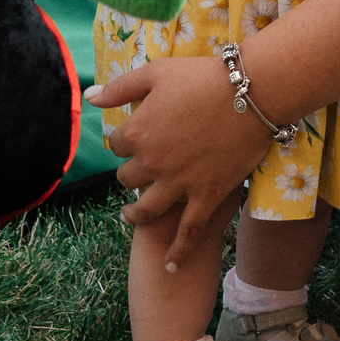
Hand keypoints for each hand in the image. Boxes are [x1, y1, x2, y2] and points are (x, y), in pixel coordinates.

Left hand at [90, 53, 271, 268]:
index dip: (123, 140)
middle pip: (127, 178)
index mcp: (138, 132)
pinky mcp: (206, 197)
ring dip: (135, 215)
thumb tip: (89, 99)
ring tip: (130, 215)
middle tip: (139, 170)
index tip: (131, 138)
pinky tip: (169, 268)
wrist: (250, 93)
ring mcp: (179, 184)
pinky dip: (177, 253)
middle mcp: (153, 163)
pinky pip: (188, 232)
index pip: (116, 144)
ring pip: (146, 209)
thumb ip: (119, 88)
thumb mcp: (156, 73)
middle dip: (130, 173)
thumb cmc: (202, 77)